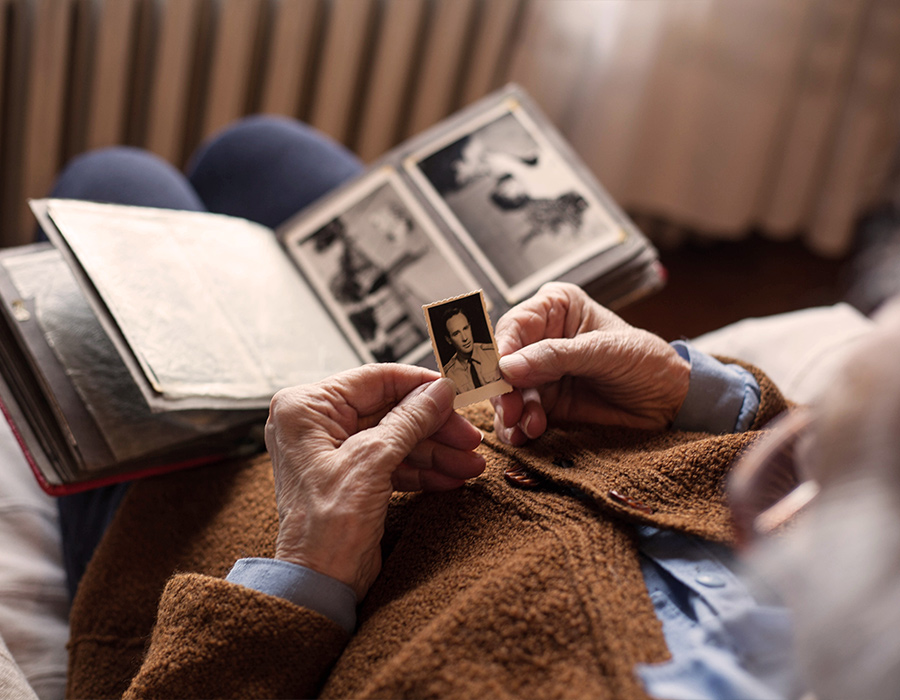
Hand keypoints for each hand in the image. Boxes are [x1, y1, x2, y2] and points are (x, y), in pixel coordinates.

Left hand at [265, 364, 484, 599]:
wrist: (318, 586)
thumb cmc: (326, 527)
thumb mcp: (372, 462)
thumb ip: (409, 420)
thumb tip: (440, 391)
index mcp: (305, 408)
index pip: (374, 379)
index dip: (420, 385)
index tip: (455, 391)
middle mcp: (314, 424)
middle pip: (389, 409)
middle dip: (433, 427)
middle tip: (469, 438)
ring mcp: (332, 451)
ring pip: (395, 437)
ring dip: (435, 451)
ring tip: (470, 464)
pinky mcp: (348, 476)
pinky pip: (390, 461)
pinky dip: (421, 470)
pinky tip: (450, 478)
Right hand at [491, 282, 689, 443]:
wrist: (671, 404)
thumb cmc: (647, 362)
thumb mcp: (605, 352)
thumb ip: (556, 357)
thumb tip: (508, 366)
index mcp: (555, 308)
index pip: (514, 326)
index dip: (500, 351)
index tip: (499, 375)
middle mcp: (541, 338)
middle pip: (502, 362)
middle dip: (503, 389)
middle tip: (511, 411)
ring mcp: (540, 373)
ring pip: (506, 392)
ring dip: (511, 412)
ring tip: (529, 427)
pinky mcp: (544, 404)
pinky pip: (518, 416)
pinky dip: (517, 428)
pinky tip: (526, 435)